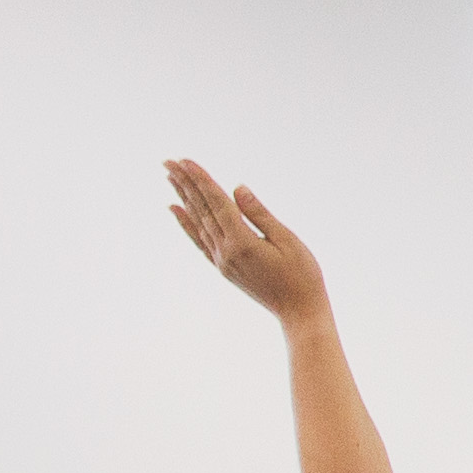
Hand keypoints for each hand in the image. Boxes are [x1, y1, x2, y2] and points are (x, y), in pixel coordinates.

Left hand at [162, 160, 328, 325]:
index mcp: (242, 242)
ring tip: (170, 177)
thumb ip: (260, 214)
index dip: (201, 180)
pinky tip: (175, 209)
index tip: (185, 161)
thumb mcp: (288, 241)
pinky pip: (198, 239)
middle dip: (185, 184)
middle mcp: (225, 251)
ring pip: (197, 222)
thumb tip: (237, 189)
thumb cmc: (303, 276)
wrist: (300, 312)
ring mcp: (221, 260)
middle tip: (169, 162)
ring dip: (183, 197)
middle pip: (201, 209)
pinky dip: (185, 222)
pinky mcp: (223, 267)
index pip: (217, 203)